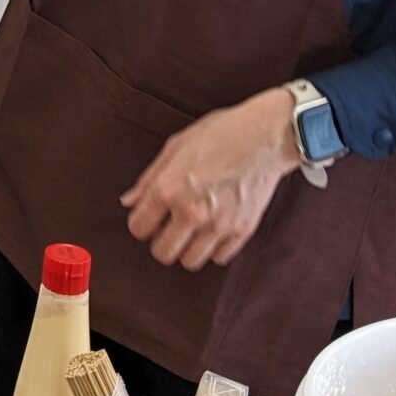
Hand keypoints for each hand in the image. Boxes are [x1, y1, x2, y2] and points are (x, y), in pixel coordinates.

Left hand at [121, 89, 299, 271]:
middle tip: (169, 227)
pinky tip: (214, 229)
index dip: (140, 223)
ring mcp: (219, 224)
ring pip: (190, 261)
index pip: (138, 228)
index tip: (149, 218)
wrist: (266, 136)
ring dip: (187, 248)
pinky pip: (219, 257)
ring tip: (192, 230)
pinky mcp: (242, 230)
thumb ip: (148, 179)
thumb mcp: (175, 147)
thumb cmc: (221, 134)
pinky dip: (214, 248)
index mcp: (169, 188)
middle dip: (161, 241)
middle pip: (162, 253)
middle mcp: (191, 211)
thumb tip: (129, 202)